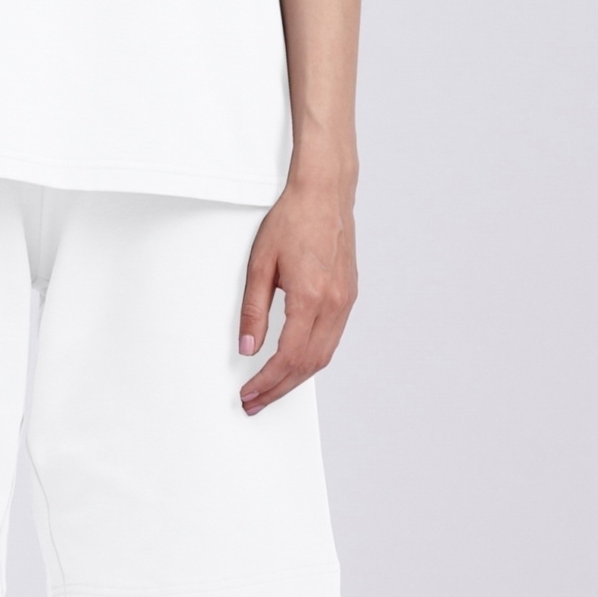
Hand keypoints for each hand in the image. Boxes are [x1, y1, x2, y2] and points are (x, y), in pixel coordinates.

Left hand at [238, 162, 357, 413]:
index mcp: (310, 297)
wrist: (324, 194)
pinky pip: (332, 340)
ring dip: (297, 378)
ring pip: (323, 356)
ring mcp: (346, 302)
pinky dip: (312, 359)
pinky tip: (296, 363)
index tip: (249, 393)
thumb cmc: (292, 220)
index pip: (288, 357)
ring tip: (271, 389)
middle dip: (280, 389)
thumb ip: (253, 309)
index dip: (267, 382)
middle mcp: (334, 304)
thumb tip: (247, 346)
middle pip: (308, 365)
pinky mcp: (349, 296)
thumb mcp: (260, 264)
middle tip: (255, 402)